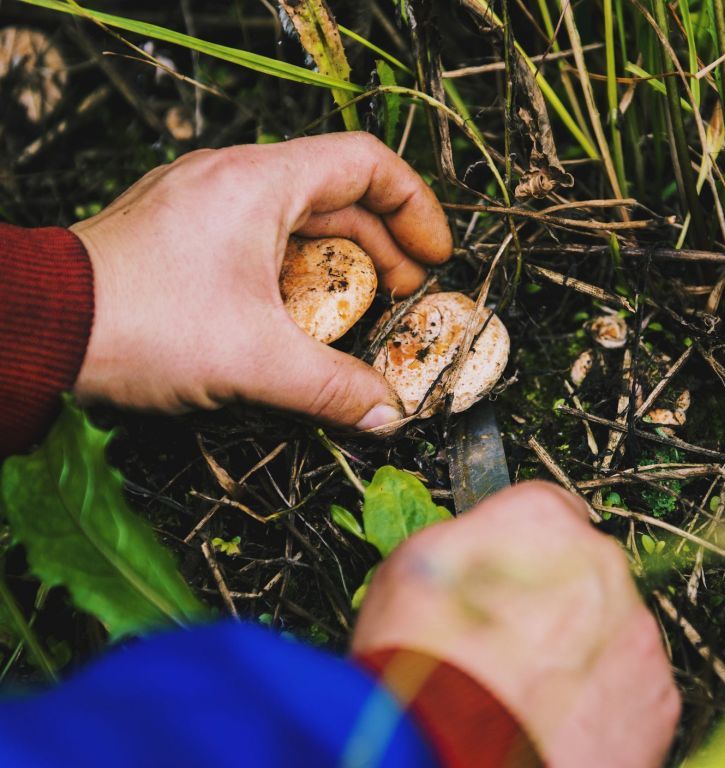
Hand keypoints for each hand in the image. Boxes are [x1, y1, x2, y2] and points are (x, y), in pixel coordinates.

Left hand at [71, 133, 450, 429]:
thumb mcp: (254, 362)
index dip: (415, 207)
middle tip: (409, 293)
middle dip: (384, 245)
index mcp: (258, 183)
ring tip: (361, 309)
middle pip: (336, 194)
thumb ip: (334, 387)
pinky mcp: (179, 235)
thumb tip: (388, 413)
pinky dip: (294, 271)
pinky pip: (257, 239)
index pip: (365, 163)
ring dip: (339, 261)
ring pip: (295, 218)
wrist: (36, 333)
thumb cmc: (139, 325)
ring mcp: (200, 204)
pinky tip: (299, 316)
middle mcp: (231, 180)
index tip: (435, 257)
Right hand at [352, 482, 680, 767]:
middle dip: (556, 604)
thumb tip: (479, 548)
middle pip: (585, 572)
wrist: (453, 756)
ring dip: (582, 655)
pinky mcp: (658, 697)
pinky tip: (558, 726)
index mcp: (540, 520)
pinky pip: (633, 689)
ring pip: (612, 631)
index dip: (522, 552)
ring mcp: (635, 632)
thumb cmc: (421, 667)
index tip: (505, 582)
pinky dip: (605, 706)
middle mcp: (601, 563)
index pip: (548, 512)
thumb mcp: (409, 568)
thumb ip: (466, 540)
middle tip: (511, 648)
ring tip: (531, 696)